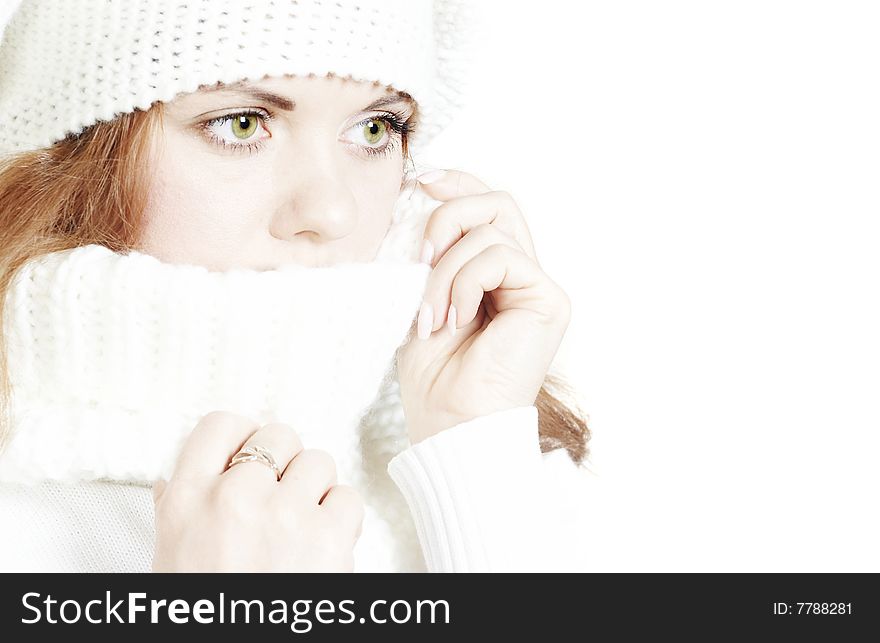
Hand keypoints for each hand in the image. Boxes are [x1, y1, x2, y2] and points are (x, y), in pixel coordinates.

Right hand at [152, 411, 363, 571]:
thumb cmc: (205, 614)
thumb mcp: (168, 559)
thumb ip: (174, 512)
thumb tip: (169, 484)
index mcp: (188, 500)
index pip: (220, 425)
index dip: (244, 432)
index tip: (252, 447)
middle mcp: (235, 496)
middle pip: (279, 436)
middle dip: (285, 462)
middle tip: (282, 494)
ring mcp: (284, 513)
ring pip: (319, 461)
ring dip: (316, 489)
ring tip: (302, 524)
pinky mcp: (327, 536)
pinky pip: (347, 497)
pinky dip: (342, 517)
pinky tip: (324, 541)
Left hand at [396, 169, 570, 444]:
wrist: (451, 424)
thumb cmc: (434, 375)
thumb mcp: (420, 299)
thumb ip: (430, 255)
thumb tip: (419, 200)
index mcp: (493, 275)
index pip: (487, 208)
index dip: (458, 183)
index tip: (419, 180)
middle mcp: (522, 276)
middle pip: (499, 202)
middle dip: (449, 216)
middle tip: (420, 257)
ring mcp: (538, 287)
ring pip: (492, 230)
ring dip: (445, 269)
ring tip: (430, 314)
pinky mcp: (549, 300)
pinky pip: (501, 257)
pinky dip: (464, 281)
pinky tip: (454, 318)